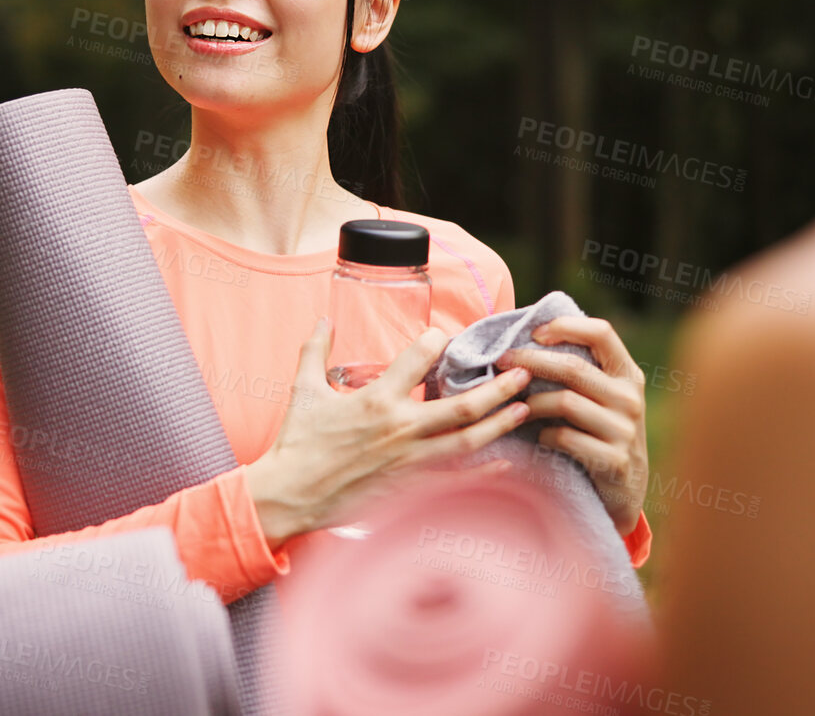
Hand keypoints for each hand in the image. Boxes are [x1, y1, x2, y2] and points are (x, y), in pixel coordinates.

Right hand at [245, 318, 533, 547]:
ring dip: (500, 423)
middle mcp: (400, 427)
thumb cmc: (296, 443)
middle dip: (497, 387)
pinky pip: (456, 479)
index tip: (450, 336)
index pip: (418, 357)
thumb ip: (314, 351)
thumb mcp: (302, 390)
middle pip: (461, 405)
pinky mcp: (409, 488)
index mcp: (376, 398)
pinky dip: (485, 471)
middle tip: (522, 372)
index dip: (438, 340)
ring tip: (524, 408)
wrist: (290, 494)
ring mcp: (409, 460)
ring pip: (467, 440)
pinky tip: (508, 461)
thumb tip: (323, 320)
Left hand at [496, 316, 649, 535]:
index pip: (602, 333)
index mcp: (628, 375)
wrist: (625, 492)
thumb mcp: (603, 399)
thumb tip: (529, 340)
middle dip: (531, 361)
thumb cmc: (601, 435)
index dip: (565, 327)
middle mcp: (631, 398)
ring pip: (565, 402)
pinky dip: (544, 436)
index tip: (534, 333)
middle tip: (502, 362)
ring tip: (518, 408)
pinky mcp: (614, 460)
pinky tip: (539, 439)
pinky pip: (565, 438)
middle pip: (574, 367)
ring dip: (533, 404)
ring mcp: (625, 430)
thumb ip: (581, 373)